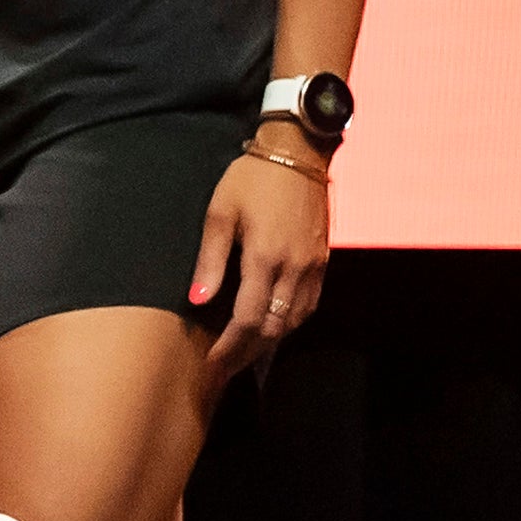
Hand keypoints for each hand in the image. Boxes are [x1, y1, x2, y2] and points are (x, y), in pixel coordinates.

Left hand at [188, 146, 329, 379]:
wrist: (297, 154)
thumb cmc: (251, 180)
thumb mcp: (220, 214)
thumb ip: (210, 262)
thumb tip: (197, 302)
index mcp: (265, 258)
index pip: (248, 320)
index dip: (229, 347)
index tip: (211, 363)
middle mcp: (295, 269)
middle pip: (274, 329)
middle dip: (247, 353)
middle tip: (224, 367)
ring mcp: (313, 267)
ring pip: (294, 322)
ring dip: (269, 342)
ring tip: (243, 352)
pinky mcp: (323, 262)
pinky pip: (308, 305)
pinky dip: (289, 324)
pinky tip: (271, 327)